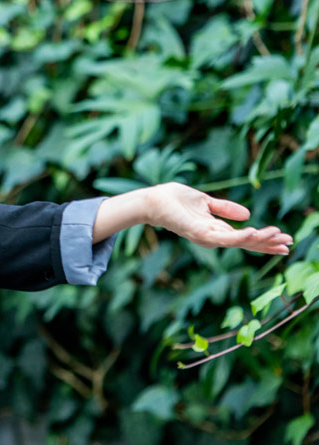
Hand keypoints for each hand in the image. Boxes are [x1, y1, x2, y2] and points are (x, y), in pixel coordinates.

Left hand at [145, 183, 291, 253]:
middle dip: (268, 244)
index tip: (285, 240)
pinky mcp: (199, 233)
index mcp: (216, 229)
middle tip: (289, 244)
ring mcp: (206, 237)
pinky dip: (238, 236)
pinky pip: (222, 237)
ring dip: (259, 239)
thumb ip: (225, 209)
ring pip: (238, 241)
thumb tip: (248, 215)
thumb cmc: (174, 200)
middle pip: (246, 243)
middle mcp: (213, 237)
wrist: (153, 200)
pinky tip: (253, 232)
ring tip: (277, 236)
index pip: (245, 237)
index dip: (265, 239)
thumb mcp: (205, 202)